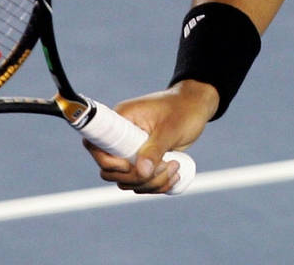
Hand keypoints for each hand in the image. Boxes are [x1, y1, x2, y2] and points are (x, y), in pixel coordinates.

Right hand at [84, 80, 217, 193]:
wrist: (196, 108)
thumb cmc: (183, 110)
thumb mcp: (170, 128)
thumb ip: (155, 149)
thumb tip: (141, 172)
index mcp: (121, 120)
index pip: (97, 145)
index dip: (109, 162)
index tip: (130, 165)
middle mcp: (121, 138)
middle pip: (111, 171)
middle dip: (138, 177)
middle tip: (165, 165)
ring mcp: (131, 152)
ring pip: (128, 181)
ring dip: (152, 183)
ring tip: (176, 166)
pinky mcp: (142, 162)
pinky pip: (141, 184)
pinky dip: (157, 186)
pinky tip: (175, 175)